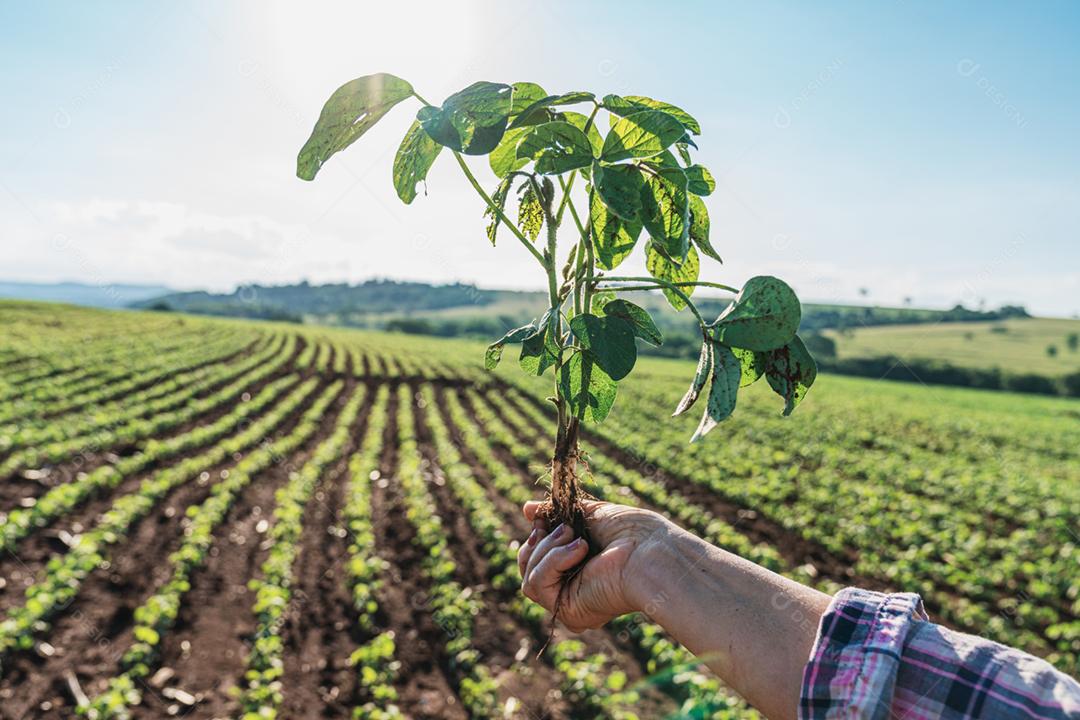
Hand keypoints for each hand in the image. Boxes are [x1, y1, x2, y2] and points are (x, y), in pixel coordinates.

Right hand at [517, 500, 673, 631]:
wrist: (651, 552)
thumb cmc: (631, 532)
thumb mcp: (588, 514)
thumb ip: (557, 514)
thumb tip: (526, 508)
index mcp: (578, 568)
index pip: (536, 558)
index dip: (535, 537)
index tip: (541, 518)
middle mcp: (572, 589)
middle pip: (527, 568)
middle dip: (537, 543)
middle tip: (562, 528)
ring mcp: (569, 603)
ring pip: (528, 577)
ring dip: (548, 549)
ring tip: (579, 539)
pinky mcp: (568, 612)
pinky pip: (537, 584)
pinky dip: (554, 560)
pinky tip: (581, 549)